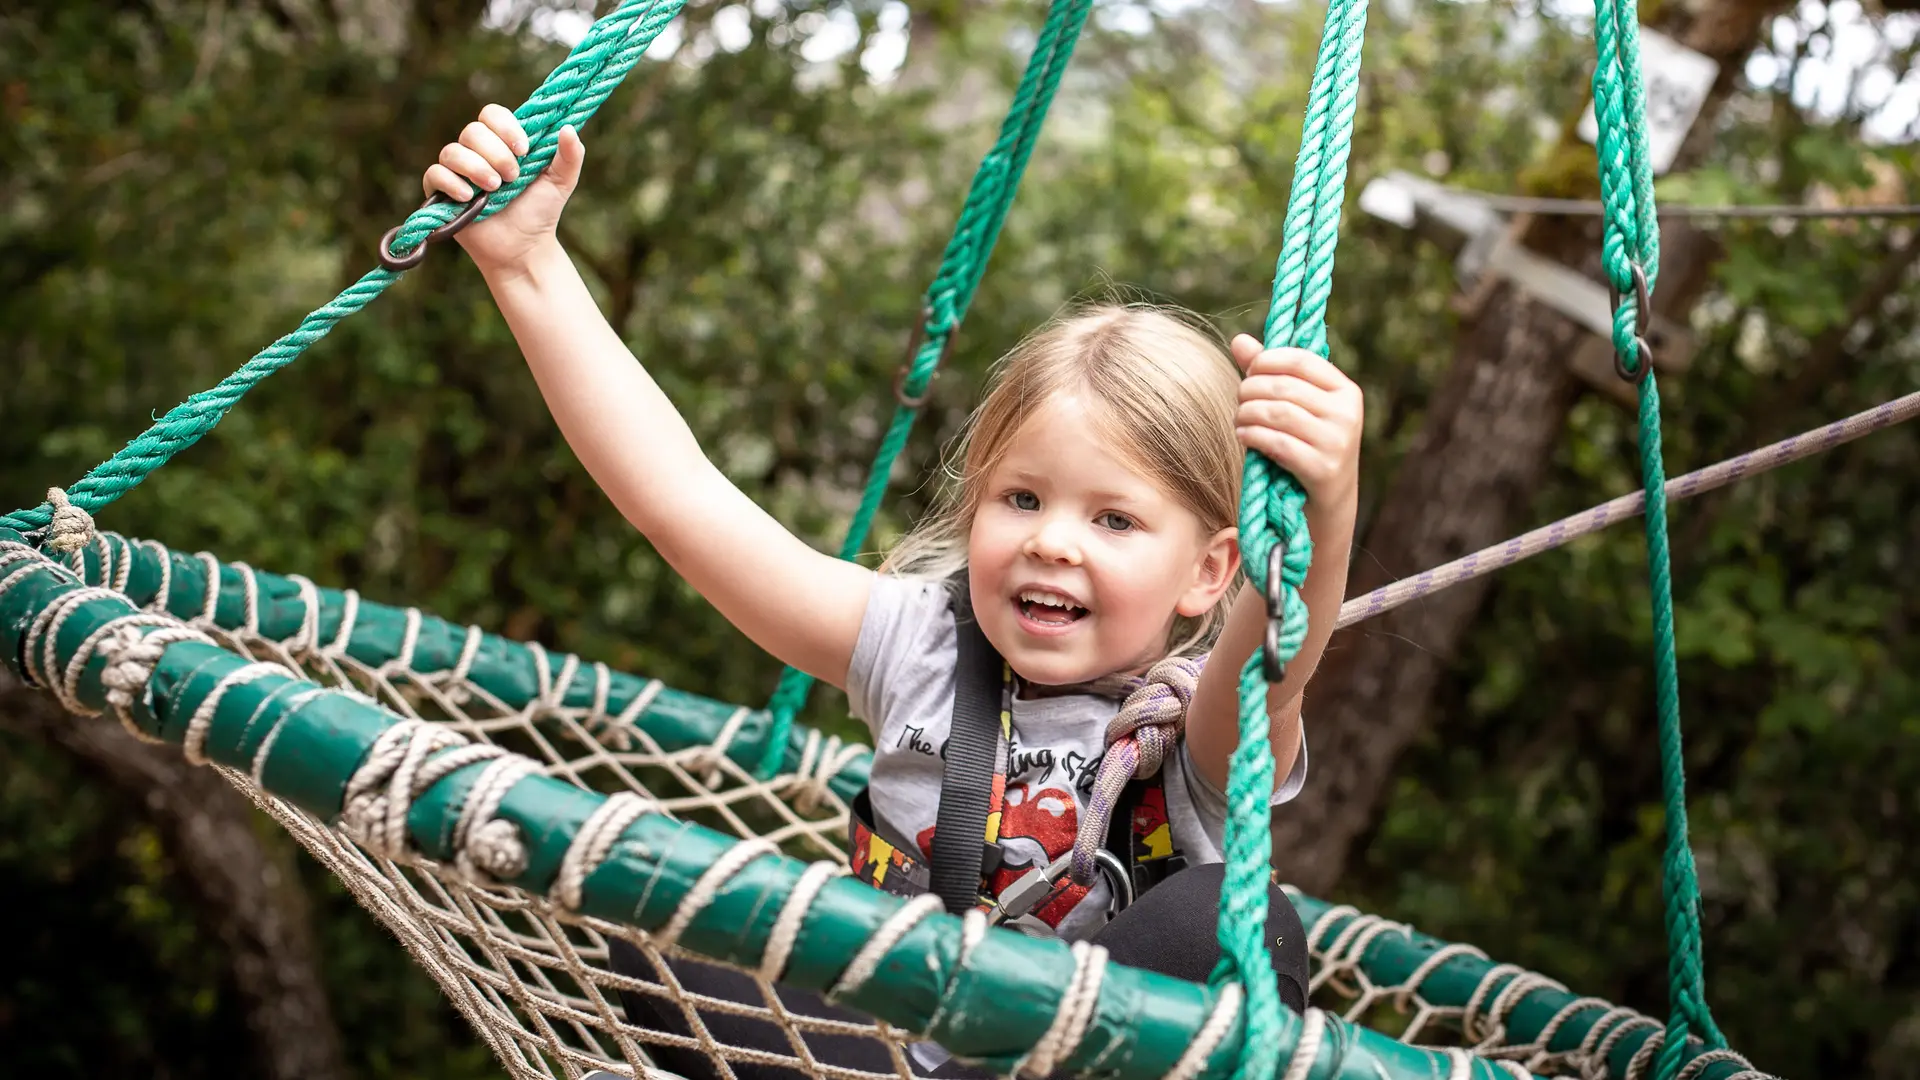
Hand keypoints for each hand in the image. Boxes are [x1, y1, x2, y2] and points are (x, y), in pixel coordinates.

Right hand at [421, 104, 584, 275]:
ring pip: (452, 152)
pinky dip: (451, 182)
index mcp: (502, 142)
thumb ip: (570, 155)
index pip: (492, 114)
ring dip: (475, 167)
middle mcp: (476, 152)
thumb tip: (568, 128)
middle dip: (495, 153)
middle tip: (513, 177)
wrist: (524, 248)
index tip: (524, 149)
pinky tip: (469, 197)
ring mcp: (457, 172)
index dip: (505, 127)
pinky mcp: (442, 194)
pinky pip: (434, 175)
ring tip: (495, 188)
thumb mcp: (562, 182)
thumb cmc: (541, 212)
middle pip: (472, 131)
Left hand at [1229, 334, 1362, 509]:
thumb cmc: (1305, 448)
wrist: (1325, 505)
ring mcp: (1337, 442)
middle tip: (1239, 400)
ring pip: (1277, 412)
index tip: (1250, 372)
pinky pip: (1278, 443)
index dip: (1267, 360)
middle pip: (1284, 386)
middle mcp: (1346, 413)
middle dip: (1251, 390)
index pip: (1301, 359)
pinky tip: (1243, 436)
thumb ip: (1268, 373)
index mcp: (1345, 390)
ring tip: (1239, 419)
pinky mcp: (1323, 469)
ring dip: (1247, 413)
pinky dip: (1253, 436)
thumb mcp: (1294, 409)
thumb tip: (1239, 339)